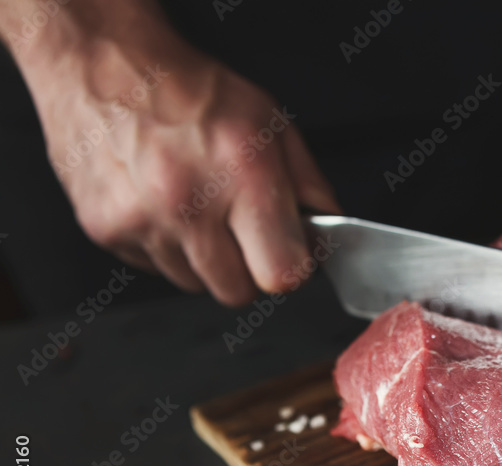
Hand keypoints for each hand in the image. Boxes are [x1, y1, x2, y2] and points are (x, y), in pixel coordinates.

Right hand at [7, 1, 338, 305]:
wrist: (108, 69)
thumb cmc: (195, 93)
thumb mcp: (273, 126)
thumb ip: (309, 186)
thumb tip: (326, 233)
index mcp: (242, 176)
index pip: (280, 274)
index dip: (291, 269)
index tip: (289, 253)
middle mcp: (189, 203)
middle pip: (236, 292)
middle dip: (248, 270)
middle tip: (243, 231)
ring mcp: (142, 221)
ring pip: (194, 284)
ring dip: (204, 259)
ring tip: (198, 209)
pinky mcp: (107, 230)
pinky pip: (154, 269)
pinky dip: (166, 247)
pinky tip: (165, 206)